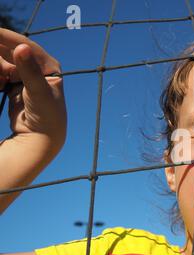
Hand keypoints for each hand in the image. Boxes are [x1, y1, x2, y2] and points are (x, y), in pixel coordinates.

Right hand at [0, 28, 65, 148]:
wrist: (42, 138)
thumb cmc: (47, 116)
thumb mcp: (38, 92)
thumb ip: (29, 71)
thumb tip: (22, 47)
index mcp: (48, 65)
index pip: (24, 45)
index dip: (4, 37)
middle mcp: (37, 67)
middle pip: (9, 51)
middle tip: (1, 76)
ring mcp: (24, 76)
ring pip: (1, 62)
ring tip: (2, 84)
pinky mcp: (13, 85)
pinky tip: (0, 85)